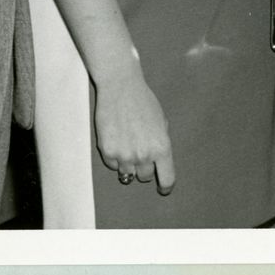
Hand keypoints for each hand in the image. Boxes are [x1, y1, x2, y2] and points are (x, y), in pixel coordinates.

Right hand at [93, 66, 175, 193]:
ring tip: (128, 144)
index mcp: (162, 147)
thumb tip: (157, 160)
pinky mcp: (107, 151)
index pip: (167, 178)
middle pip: (145, 177)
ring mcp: (124, 154)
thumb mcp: (161, 122)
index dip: (165, 186)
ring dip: (129, 164)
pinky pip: (113, 165)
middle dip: (144, 168)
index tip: (162, 187)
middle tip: (140, 153)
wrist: (121, 87)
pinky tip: (117, 140)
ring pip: (127, 174)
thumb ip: (160, 143)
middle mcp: (144, 154)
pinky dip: (115, 158)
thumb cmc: (143, 102)